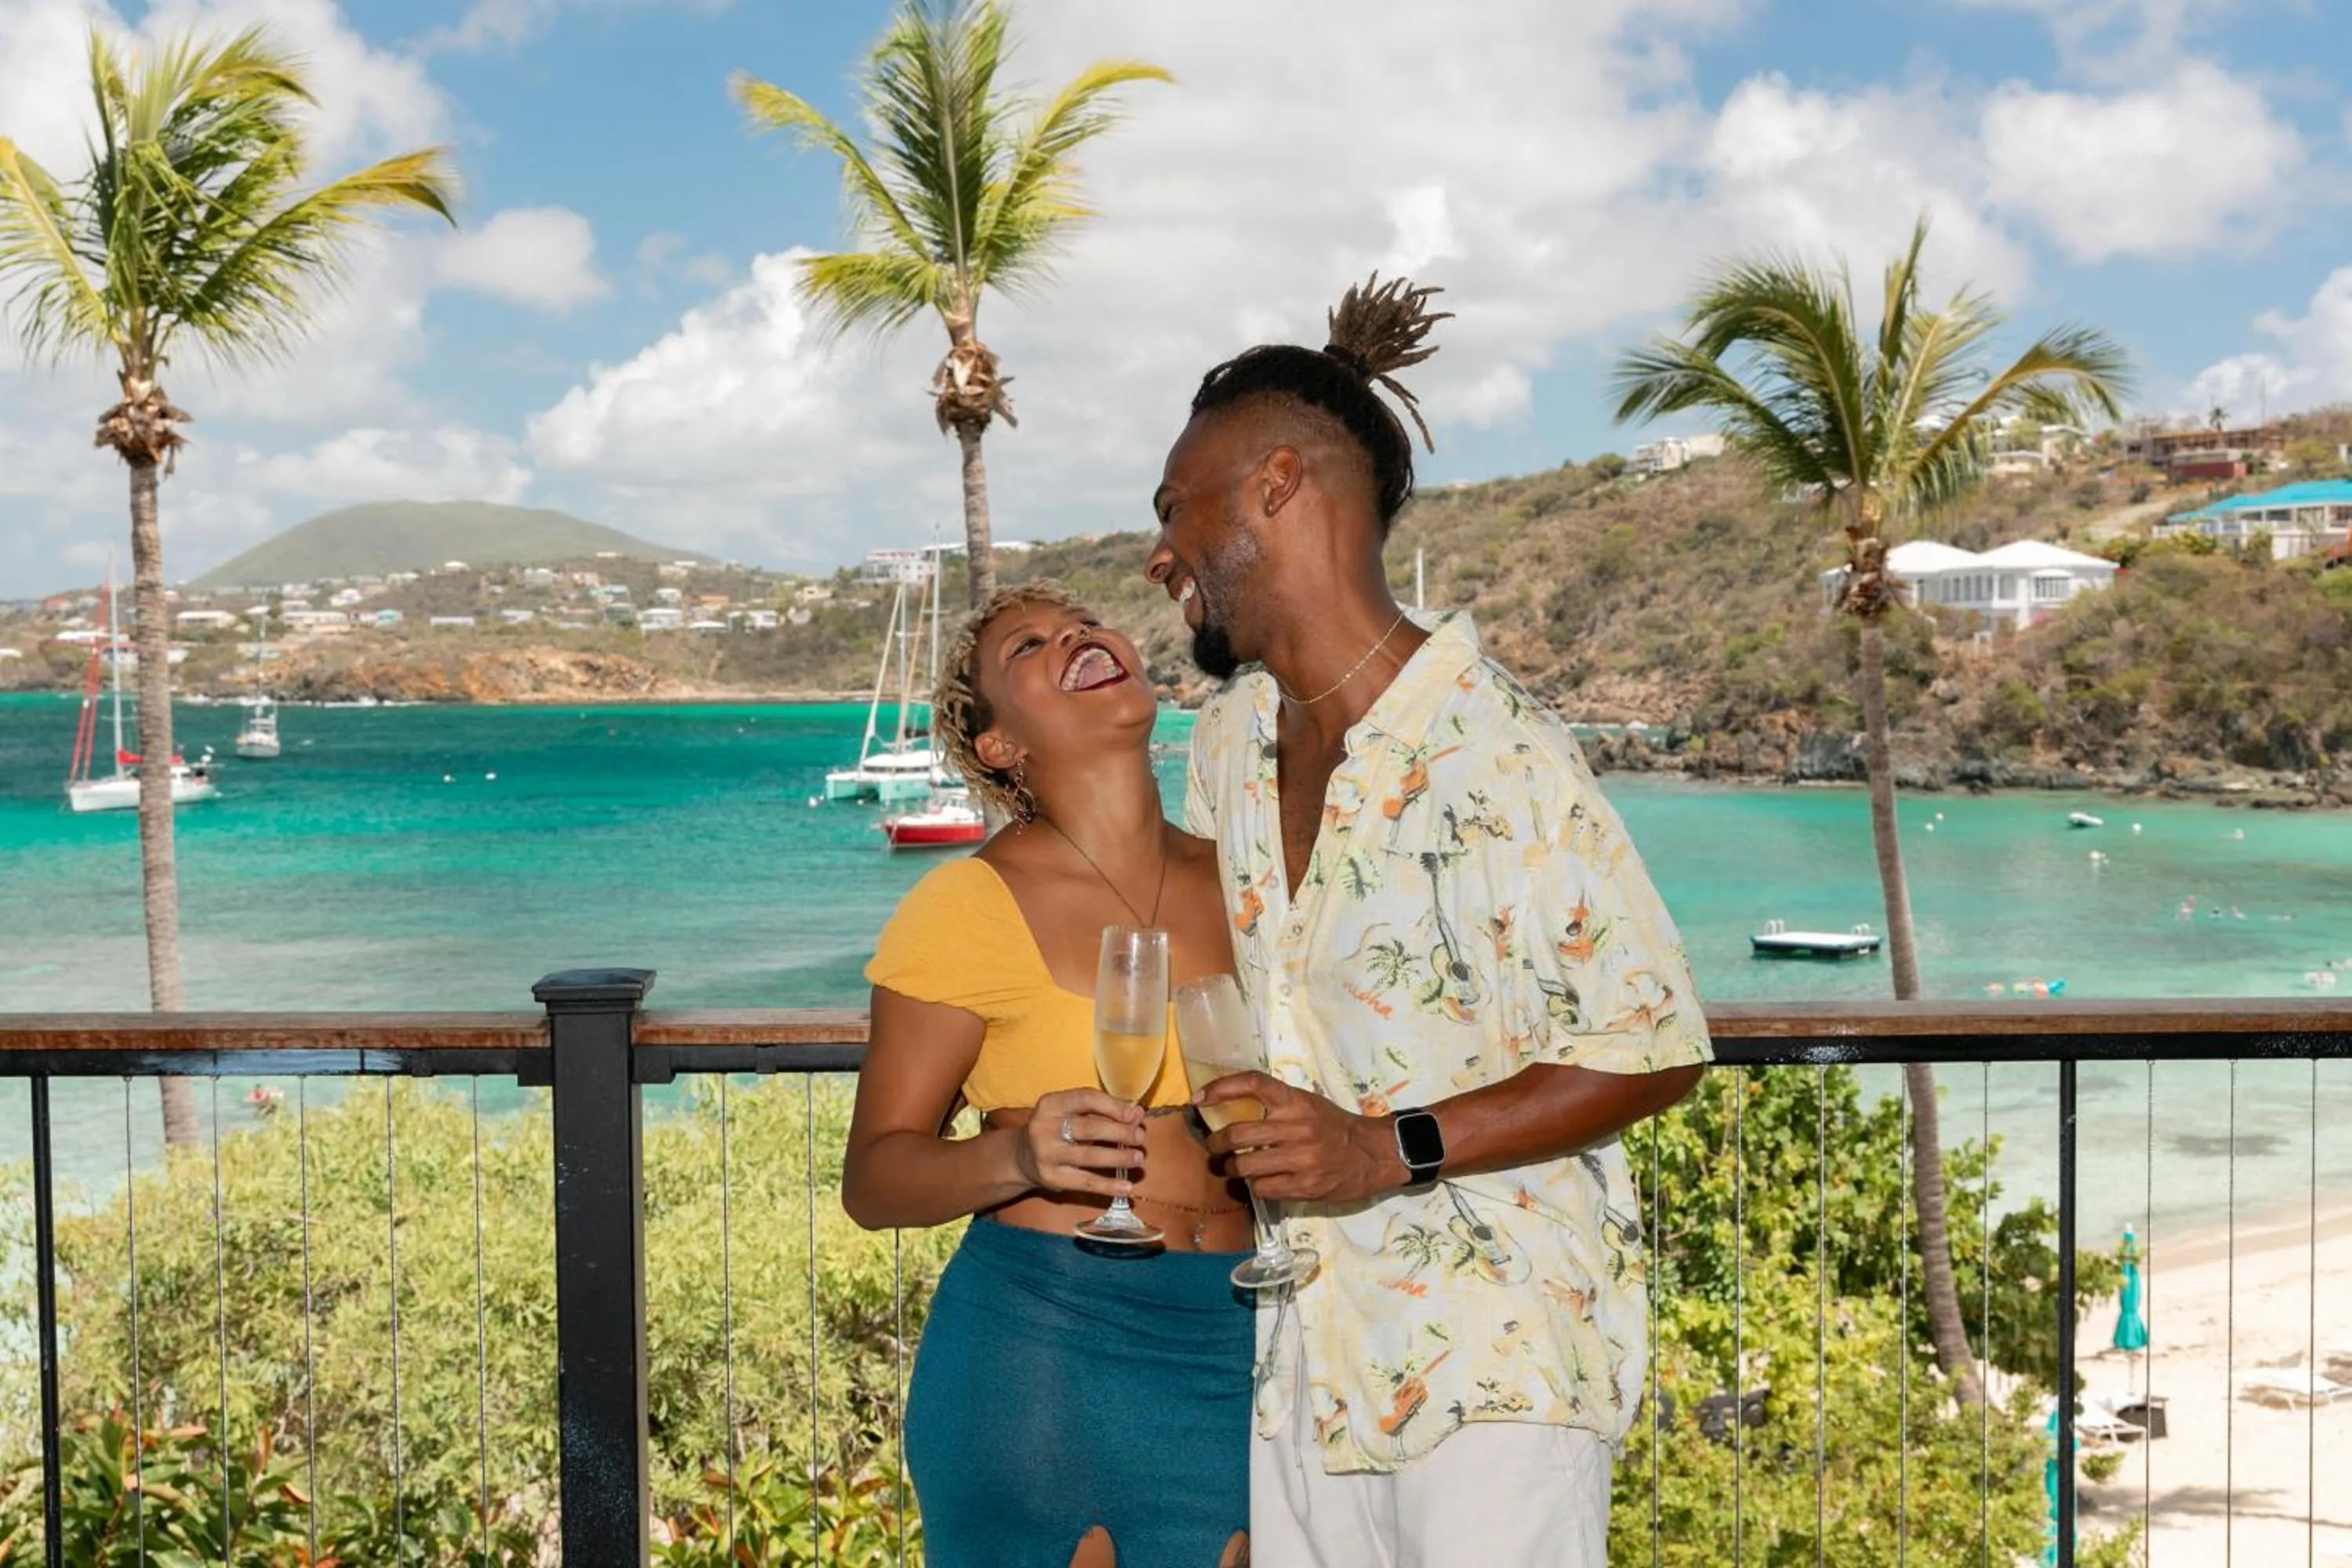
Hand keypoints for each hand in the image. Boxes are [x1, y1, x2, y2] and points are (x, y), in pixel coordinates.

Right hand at [1010, 1089, 1146, 1199]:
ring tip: (1138, 1158)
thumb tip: (1137, 1114)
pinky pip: (1085, 1182)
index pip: (1085, 1098)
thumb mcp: (1071, 1113)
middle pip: (1089, 1128)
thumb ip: (1101, 1112)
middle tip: (1140, 1137)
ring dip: (1118, 1158)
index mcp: (1051, 1104)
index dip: (1113, 1106)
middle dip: (1119, 1132)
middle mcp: (1045, 1128)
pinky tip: (1126, 1186)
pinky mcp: (1052, 1178)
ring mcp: (1047, 1155)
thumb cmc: (1055, 1129)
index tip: (1134, 1114)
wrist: (1022, 1157)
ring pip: (1089, 1156)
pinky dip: (1108, 1185)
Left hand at [1197, 1071, 1408, 1204]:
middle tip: (1213, 1148)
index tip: (1198, 1100)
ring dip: (1231, 1168)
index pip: (1253, 1083)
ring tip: (1232, 1167)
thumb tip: (1228, 1110)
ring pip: (1245, 1165)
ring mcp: (1301, 1158)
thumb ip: (1276, 1106)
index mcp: (1296, 1101)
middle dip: (1216, 1144)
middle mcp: (1297, 1126)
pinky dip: (1254, 1186)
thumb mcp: (1308, 1104)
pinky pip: (1262, 1188)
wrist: (1374, 1153)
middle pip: (1237, 1133)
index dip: (1221, 1088)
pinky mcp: (1305, 1186)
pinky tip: (1260, 1182)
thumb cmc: (1335, 1126)